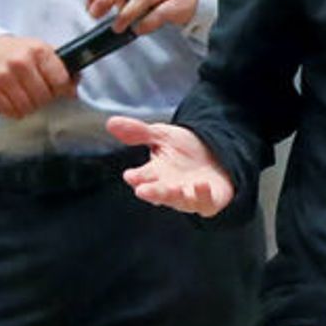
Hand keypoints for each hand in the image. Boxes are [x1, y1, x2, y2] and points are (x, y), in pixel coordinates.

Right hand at [0, 33, 73, 118]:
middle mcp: (19, 62)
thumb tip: (74, 86)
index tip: (60, 91)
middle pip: (44, 97)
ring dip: (28, 106)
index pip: (61, 81)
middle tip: (38, 93)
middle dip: (44, 99)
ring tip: (25, 95)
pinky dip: (14, 110)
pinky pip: (10, 111)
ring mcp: (2, 75)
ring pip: (27, 107)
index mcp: (37, 50)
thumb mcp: (42, 51)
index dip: (63, 91)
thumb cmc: (18, 53)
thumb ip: (62, 66)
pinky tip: (12, 98)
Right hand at [103, 117, 231, 215]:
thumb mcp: (162, 136)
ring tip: (174, 187)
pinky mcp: (208, 202)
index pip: (142, 177)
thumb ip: (138, 132)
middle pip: (159, 192)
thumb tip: (110, 123)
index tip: (130, 175)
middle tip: (142, 191)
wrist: (214, 155)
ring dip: (176, 196)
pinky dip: (203, 195)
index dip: (136, 177)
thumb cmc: (183, 149)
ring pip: (180, 201)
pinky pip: (205, 202)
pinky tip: (201, 184)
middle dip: (152, 192)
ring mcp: (188, 197)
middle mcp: (169, 188)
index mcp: (155, 174)